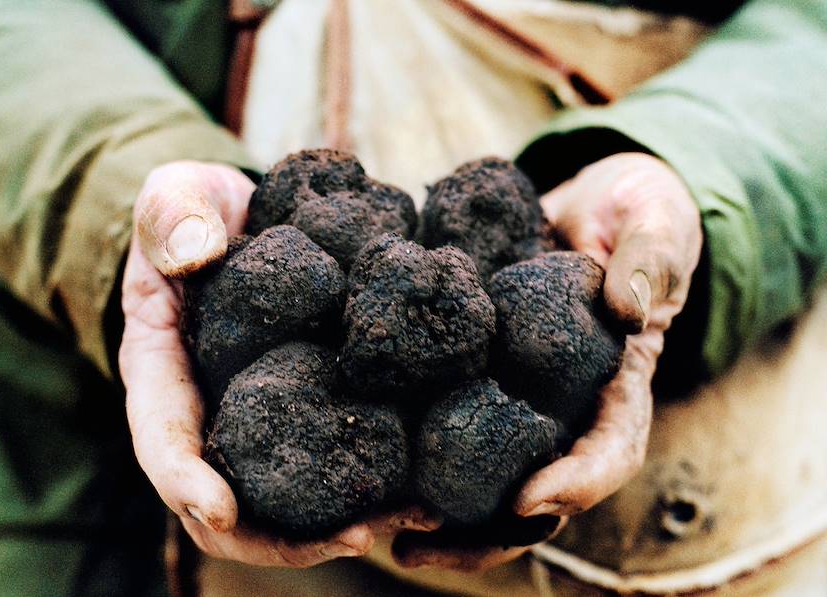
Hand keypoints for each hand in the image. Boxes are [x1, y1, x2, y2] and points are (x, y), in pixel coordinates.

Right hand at [118, 161, 436, 565]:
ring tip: (412, 517)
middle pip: (230, 507)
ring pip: (289, 503)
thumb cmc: (198, 213)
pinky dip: (374, 487)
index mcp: (163, 373)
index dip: (186, 482)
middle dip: (283, 536)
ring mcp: (261, 421)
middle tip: (354, 536)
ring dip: (345, 524)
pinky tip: (427, 489)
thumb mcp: (175, 198)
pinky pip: (334, 464)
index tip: (223, 511)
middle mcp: (210, 415)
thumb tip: (192, 251)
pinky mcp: (311, 410)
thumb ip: (174, 216)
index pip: (162, 441)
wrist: (242, 220)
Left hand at [394, 152, 702, 571]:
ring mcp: (525, 399)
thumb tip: (628, 308)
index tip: (530, 498)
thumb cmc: (637, 214)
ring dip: (445, 515)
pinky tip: (372, 469)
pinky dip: (419, 454)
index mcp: (621, 383)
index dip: (576, 479)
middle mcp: (570, 407)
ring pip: (491, 477)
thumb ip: (651, 259)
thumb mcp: (657, 222)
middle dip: (486, 528)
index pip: (610, 448)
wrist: (595, 208)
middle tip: (422, 542)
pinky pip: (454, 424)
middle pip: (539, 491)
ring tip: (389, 534)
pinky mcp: (484, 377)